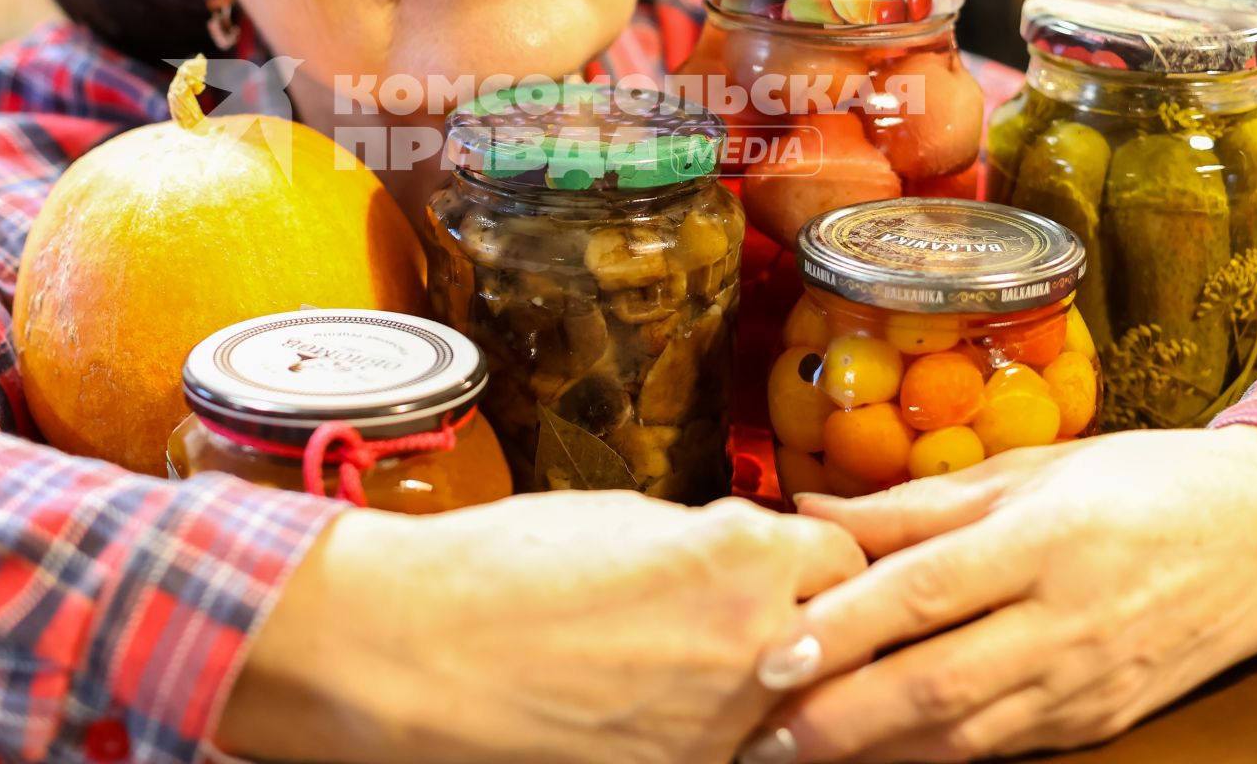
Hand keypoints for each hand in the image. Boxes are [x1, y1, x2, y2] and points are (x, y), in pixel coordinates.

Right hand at [218, 490, 865, 763]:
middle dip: (820, 620)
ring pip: (798, 706)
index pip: (844, 555)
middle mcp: (752, 644)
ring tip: (716, 665)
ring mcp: (721, 727)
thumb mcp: (621, 516)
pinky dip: (723, 729)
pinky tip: (670, 705)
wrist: (411, 652)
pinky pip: (736, 750)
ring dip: (777, 684)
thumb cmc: (499, 567)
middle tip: (778, 615)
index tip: (795, 559)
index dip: (818, 555)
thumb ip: (707, 540)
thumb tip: (748, 553)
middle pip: (845, 634)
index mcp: (741, 556)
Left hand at [741, 427, 1256, 762]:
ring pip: (965, 735)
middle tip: (757, 732)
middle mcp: (1065, 622)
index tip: (769, 656)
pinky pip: (1005, 746)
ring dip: (876, 751)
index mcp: (1043, 541)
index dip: (841, 630)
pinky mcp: (1103, 721)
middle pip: (934, 685)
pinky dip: (937, 754)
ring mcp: (1087, 683)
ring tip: (796, 752)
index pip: (921, 593)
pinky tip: (880, 752)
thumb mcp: (1035, 469)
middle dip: (839, 719)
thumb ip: (918, 503)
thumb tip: (812, 510)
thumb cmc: (1149, 481)